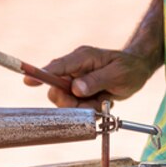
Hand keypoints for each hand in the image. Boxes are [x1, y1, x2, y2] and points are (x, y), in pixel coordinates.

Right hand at [23, 45, 156, 108]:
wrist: (137, 70)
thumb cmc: (129, 68)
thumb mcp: (117, 74)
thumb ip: (96, 81)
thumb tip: (76, 88)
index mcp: (82, 58)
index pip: (57, 67)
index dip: (41, 74)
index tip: (28, 80)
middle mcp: (75, 68)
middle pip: (57, 89)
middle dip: (70, 102)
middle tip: (90, 103)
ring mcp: (76, 80)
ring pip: (66, 101)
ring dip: (83, 107)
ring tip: (102, 100)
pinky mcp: (79, 91)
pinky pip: (77, 106)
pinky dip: (89, 108)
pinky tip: (102, 101)